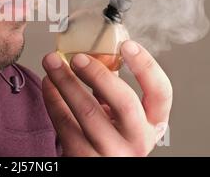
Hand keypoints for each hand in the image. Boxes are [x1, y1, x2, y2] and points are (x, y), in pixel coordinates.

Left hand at [42, 40, 171, 156]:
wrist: (96, 166)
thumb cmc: (108, 136)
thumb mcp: (121, 115)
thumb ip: (113, 87)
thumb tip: (95, 50)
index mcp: (152, 123)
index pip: (161, 93)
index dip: (146, 66)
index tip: (126, 45)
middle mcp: (137, 140)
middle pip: (124, 102)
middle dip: (98, 74)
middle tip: (77, 57)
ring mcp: (111, 152)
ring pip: (88, 112)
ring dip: (66, 81)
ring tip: (52, 62)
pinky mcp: (84, 157)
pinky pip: (65, 123)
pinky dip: (53, 99)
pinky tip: (48, 83)